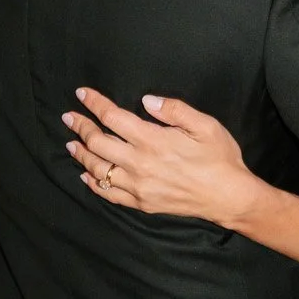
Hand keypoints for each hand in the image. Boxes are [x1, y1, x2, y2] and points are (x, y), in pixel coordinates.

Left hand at [63, 86, 254, 223]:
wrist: (229, 196)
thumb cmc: (219, 157)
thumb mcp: (205, 125)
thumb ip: (174, 109)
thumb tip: (147, 100)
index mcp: (153, 140)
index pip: (113, 117)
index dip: (95, 104)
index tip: (82, 95)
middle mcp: (140, 164)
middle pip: (98, 143)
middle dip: (81, 127)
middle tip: (69, 117)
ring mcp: (139, 187)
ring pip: (98, 170)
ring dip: (81, 155)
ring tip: (71, 144)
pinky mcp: (142, 203)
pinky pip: (110, 195)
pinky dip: (94, 184)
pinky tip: (86, 176)